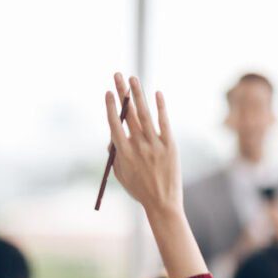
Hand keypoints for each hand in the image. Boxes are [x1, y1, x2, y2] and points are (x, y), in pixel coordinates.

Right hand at [104, 73, 180, 217]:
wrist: (162, 203)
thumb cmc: (138, 189)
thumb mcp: (120, 173)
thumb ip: (115, 153)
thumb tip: (113, 135)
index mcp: (123, 152)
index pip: (114, 124)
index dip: (110, 106)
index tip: (108, 92)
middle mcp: (138, 146)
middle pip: (128, 114)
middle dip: (122, 93)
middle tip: (117, 75)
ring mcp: (155, 145)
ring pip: (145, 114)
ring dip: (138, 94)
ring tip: (133, 78)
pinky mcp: (170, 146)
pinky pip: (164, 123)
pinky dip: (161, 108)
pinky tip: (157, 94)